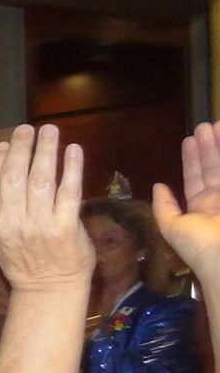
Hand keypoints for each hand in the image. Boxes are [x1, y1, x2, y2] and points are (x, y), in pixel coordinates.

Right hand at [0, 124, 88, 292]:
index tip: (4, 143)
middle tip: (27, 129)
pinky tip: (73, 150)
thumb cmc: (20, 258)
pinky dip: (72, 169)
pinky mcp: (66, 228)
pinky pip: (69, 193)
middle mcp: (12, 223)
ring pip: (41, 180)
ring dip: (46, 151)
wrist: (48, 288)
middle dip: (21, 148)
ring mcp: (40, 225)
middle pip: (14, 177)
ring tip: (50, 131)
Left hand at [154, 122, 219, 282]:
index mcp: (202, 208)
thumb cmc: (199, 247)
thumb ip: (164, 207)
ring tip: (216, 125)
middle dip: (210, 146)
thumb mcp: (173, 228)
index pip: (196, 177)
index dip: (192, 158)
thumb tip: (158, 186)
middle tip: (205, 125)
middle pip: (214, 168)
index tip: (190, 139)